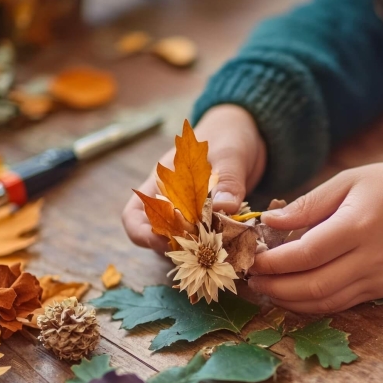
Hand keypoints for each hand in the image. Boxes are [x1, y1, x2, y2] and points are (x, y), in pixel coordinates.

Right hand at [122, 104, 266, 252]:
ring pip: (181, 243)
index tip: (170, 241)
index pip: (134, 217)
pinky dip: (215, 247)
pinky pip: (205, 241)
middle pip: (156, 237)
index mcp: (162, 183)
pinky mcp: (211, 220)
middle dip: (176, 248)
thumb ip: (228, 180)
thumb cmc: (229, 135)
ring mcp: (191, 213)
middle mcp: (170, 202)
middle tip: (205, 251)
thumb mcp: (230, 155)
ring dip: (196, 251)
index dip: (144, 235)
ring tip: (220, 251)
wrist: (247, 131)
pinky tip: (231, 248)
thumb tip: (225, 207)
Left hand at [248, 161, 382, 312]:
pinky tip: (292, 293)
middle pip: (313, 286)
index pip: (306, 254)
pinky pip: (341, 304)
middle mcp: (371, 259)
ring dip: (290, 301)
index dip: (274, 262)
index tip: (251, 259)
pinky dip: (313, 303)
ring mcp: (380, 279)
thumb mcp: (345, 181)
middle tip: (252, 280)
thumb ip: (306, 206)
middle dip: (276, 288)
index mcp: (358, 226)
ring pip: (325, 302)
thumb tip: (268, 222)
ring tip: (266, 288)